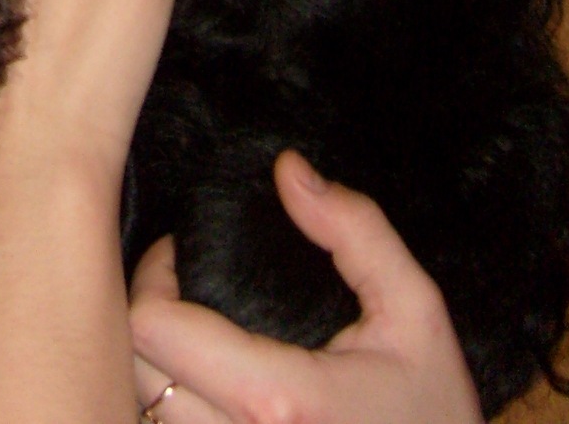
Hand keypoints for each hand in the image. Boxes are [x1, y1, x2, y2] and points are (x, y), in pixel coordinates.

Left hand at [129, 151, 485, 423]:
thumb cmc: (436, 415)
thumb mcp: (416, 314)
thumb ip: (356, 232)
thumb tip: (288, 169)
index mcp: (277, 400)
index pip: (152, 326)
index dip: (153, 274)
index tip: (182, 253)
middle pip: (132, 369)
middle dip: (144, 316)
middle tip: (178, 286)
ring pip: (142, 411)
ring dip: (150, 367)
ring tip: (185, 334)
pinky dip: (168, 408)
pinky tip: (198, 382)